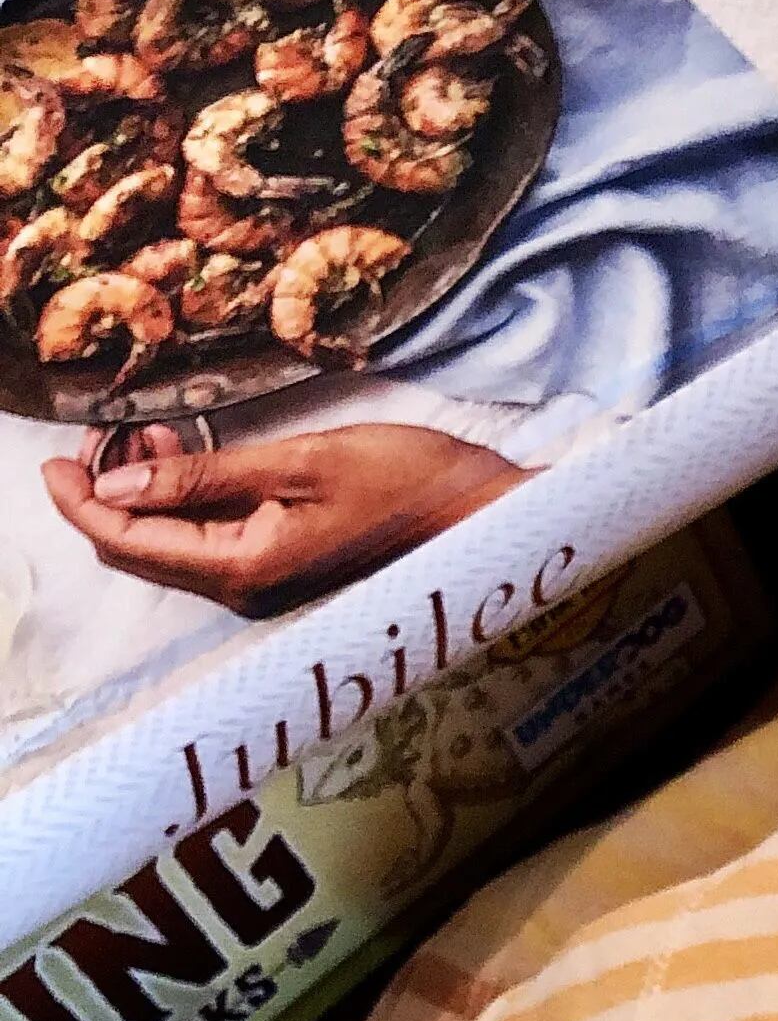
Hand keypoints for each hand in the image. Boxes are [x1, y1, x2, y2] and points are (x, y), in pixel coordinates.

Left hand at [42, 423, 532, 617]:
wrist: (483, 516)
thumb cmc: (406, 482)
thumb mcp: (299, 462)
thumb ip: (205, 477)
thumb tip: (119, 485)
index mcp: (246, 565)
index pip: (127, 540)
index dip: (78, 500)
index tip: (51, 456)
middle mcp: (248, 589)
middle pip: (139, 552)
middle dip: (106, 493)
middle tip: (105, 431)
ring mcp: (267, 585)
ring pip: (170, 546)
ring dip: (145, 493)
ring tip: (151, 433)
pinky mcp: (285, 571)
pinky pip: (206, 544)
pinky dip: (182, 502)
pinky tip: (188, 458)